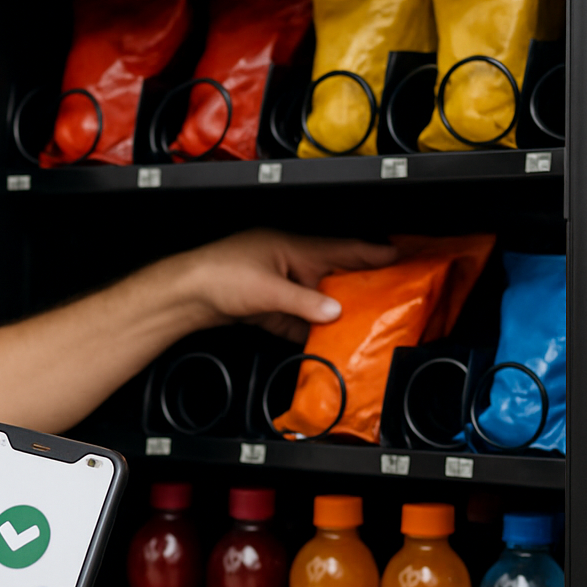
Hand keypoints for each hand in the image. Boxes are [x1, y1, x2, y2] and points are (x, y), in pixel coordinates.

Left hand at [169, 228, 396, 341]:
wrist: (184, 296)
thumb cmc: (218, 275)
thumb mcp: (268, 290)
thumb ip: (304, 302)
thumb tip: (335, 310)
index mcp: (294, 247)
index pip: (343, 249)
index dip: (374, 254)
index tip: (403, 256)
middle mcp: (290, 264)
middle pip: (334, 276)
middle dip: (362, 286)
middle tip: (393, 295)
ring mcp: (279, 286)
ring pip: (318, 300)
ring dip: (338, 311)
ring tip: (366, 322)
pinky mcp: (268, 308)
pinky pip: (299, 319)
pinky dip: (313, 328)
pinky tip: (328, 339)